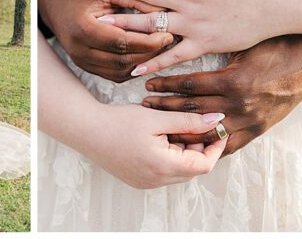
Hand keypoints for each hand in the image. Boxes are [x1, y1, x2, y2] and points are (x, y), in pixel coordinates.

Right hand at [39, 0, 172, 82]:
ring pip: (121, 72)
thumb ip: (134, 0)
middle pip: (122, 60)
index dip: (147, 41)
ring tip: (160, 49)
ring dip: (144, 63)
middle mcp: (79, 50)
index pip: (121, 42)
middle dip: (150, 54)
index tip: (168, 34)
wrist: (58, 8)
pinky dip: (133, 67)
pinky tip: (145, 56)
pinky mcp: (87, 68)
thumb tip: (165, 12)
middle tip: (169, 42)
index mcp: (82, 28)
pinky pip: (115, 75)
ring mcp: (81, 62)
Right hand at [78, 104, 227, 188]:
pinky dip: (168, 158)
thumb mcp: (156, 118)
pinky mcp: (138, 180)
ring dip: (182, 152)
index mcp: (163, 166)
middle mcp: (156, 180)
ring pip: (178, 171)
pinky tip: (157, 140)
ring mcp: (146, 183)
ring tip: (169, 130)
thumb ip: (188, 121)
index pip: (204, 164)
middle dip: (197, 147)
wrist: (84, 130)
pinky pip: (164, 173)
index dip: (215, 147)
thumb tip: (217, 120)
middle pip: (192, 169)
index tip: (217, 129)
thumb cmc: (117, 122)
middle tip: (189, 125)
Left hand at [141, 35, 301, 155]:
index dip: (165, 85)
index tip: (147, 83)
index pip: (189, 86)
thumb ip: (213, 49)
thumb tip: (176, 40)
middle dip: (164, 107)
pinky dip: (206, 145)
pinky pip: (227, 144)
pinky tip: (187, 143)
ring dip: (179, 127)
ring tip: (158, 124)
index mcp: (233, 80)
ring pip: (205, 130)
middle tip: (144, 104)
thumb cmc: (272, 47)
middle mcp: (239, 104)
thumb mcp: (240, 44)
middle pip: (191, 109)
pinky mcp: (257, 131)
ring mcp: (249, 121)